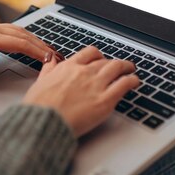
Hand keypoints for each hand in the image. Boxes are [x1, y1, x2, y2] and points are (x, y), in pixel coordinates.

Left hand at [0, 20, 59, 77]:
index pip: (19, 43)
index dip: (37, 51)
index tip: (50, 59)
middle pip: (22, 35)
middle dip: (41, 44)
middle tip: (57, 54)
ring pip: (18, 30)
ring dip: (35, 38)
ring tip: (47, 48)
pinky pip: (11, 30)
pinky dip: (24, 35)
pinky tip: (29, 40)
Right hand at [22, 46, 139, 136]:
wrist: (44, 121)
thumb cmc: (40, 106)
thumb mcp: (40, 81)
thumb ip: (49, 69)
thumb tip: (51, 60)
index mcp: (69, 66)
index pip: (90, 53)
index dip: (99, 55)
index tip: (102, 59)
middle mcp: (84, 72)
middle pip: (105, 61)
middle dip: (114, 62)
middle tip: (120, 66)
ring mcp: (96, 85)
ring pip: (117, 68)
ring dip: (126, 67)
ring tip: (131, 70)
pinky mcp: (105, 100)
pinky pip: (124, 84)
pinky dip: (132, 80)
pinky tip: (135, 82)